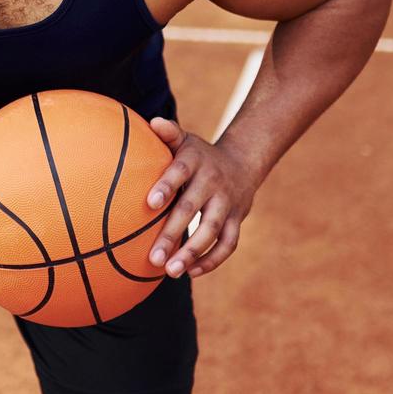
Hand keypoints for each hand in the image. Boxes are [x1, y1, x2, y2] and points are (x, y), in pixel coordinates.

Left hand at [145, 116, 258, 278]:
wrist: (243, 161)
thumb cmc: (198, 154)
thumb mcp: (185, 139)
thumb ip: (168, 133)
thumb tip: (153, 121)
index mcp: (195, 161)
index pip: (180, 171)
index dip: (166, 186)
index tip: (150, 203)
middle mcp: (212, 182)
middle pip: (192, 209)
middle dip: (172, 233)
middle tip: (153, 258)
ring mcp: (227, 203)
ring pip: (213, 231)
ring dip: (193, 252)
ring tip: (171, 271)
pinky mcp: (237, 219)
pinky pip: (228, 243)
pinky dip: (212, 260)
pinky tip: (191, 272)